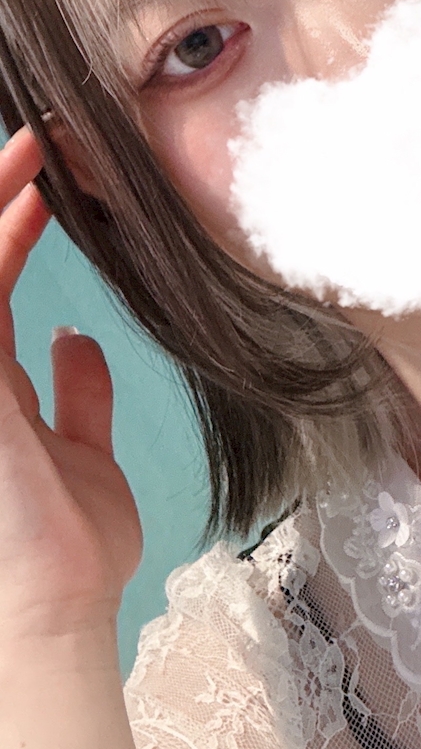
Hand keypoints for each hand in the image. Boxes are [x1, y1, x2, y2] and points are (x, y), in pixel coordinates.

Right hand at [0, 127, 142, 645]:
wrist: (58, 609)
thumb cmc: (69, 546)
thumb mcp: (84, 454)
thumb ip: (78, 393)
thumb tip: (76, 338)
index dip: (13, 225)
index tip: (51, 181)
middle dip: (0, 198)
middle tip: (36, 140)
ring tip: (30, 150)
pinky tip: (21, 199)